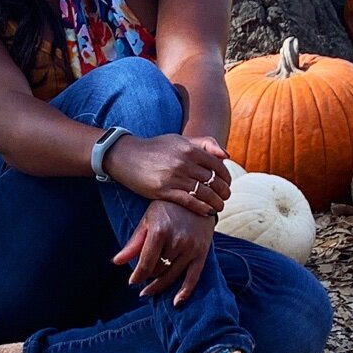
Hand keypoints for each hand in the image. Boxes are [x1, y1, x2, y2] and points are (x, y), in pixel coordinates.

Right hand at [104, 133, 229, 214]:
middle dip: (223, 192)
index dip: (226, 177)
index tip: (226, 184)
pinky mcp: (163, 191)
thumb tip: (226, 156)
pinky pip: (189, 202)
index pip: (217, 166)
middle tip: (225, 198)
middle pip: (213, 181)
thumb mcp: (179, 140)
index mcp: (189, 148)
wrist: (125, 156)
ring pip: (204, 193)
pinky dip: (202, 208)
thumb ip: (204, 144)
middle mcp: (184, 162)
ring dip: (215, 202)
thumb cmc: (155, 148)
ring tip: (219, 207)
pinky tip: (207, 212)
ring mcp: (173, 177)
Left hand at [114, 199, 216, 303]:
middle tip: (142, 281)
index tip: (132, 282)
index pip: (145, 263)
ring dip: (160, 286)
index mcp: (159, 231)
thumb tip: (117, 263)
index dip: (137, 276)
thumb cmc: (166, 208)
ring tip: (150, 291)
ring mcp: (191, 248)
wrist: (196, 197)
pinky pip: (194, 277)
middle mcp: (176, 241)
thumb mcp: (147, 220)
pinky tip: (176, 302)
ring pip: (172, 275)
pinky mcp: (202, 252)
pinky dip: (185, 291)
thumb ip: (133, 243)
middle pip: (158, 270)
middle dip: (148, 277)